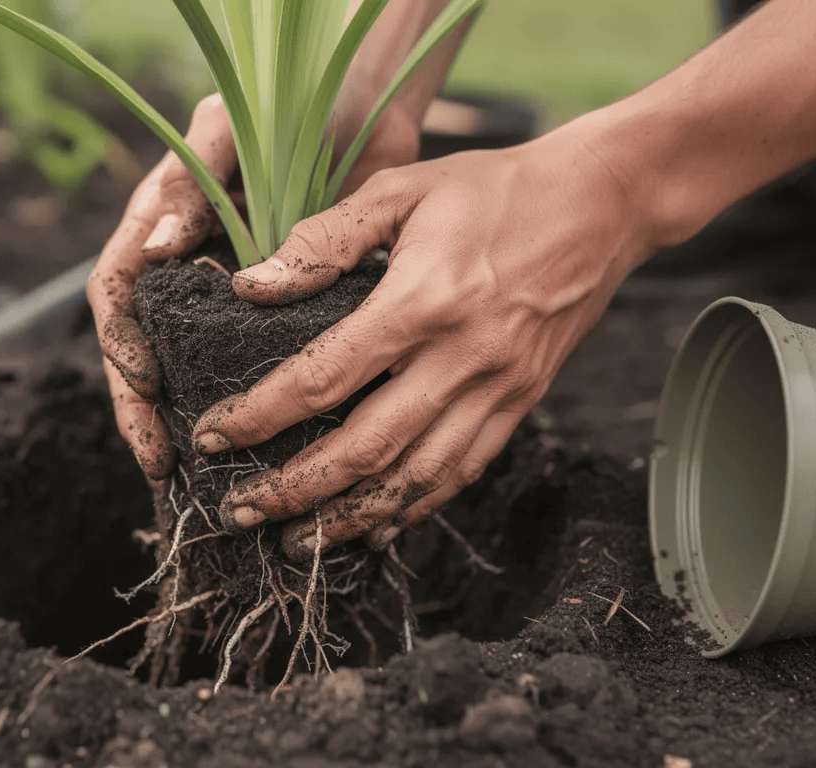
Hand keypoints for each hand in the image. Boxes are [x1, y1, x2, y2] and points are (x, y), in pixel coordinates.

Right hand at [87, 93, 422, 482]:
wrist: (359, 109)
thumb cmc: (282, 106)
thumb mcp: (227, 130)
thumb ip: (188, 183)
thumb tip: (158, 250)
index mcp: (160, 227)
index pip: (118, 295)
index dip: (121, 344)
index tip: (145, 382)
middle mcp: (186, 268)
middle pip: (142, 349)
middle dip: (143, 409)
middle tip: (160, 460)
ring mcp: (228, 295)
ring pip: (191, 367)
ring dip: (186, 419)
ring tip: (196, 473)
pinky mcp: (276, 313)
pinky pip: (252, 366)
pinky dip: (251, 406)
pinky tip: (264, 446)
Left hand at [189, 135, 653, 556]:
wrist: (602, 202)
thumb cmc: (492, 187)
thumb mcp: (402, 187)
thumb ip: (323, 239)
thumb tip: (251, 288)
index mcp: (422, 301)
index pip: (323, 379)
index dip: (261, 417)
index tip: (213, 439)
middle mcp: (461, 358)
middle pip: (364, 449)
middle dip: (294, 490)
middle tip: (238, 511)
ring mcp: (498, 389)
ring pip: (414, 478)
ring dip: (349, 518)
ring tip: (296, 542)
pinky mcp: (521, 404)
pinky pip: (461, 472)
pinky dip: (413, 508)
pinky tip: (373, 526)